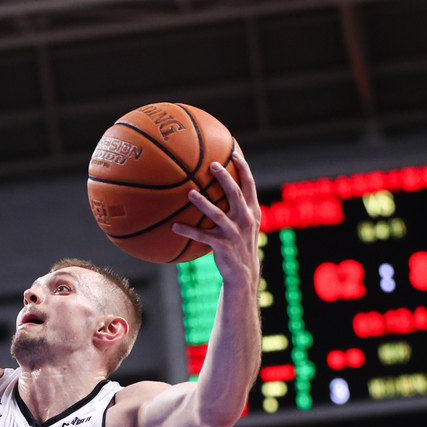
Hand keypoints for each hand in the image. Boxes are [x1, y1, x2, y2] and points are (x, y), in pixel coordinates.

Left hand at [172, 147, 261, 283]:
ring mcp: (234, 233)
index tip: (234, 153)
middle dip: (225, 178)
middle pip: (235, 194)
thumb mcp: (246, 225)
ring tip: (190, 193)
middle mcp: (246, 220)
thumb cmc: (240, 244)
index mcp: (252, 211)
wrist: (244, 273)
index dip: (244, 168)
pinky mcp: (223, 246)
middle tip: (212, 165)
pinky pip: (202, 236)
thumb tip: (223, 189)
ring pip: (217, 214)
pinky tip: (174, 227)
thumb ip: (238, 208)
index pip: (250, 185)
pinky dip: (187, 231)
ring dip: (202, 203)